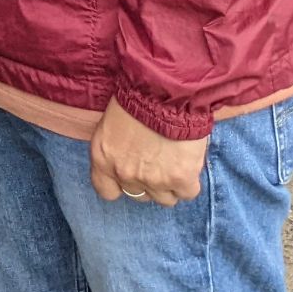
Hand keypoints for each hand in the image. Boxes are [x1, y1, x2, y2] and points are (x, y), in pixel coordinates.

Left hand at [90, 99, 208, 204]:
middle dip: (148, 182)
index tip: (131, 175)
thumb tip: (131, 157)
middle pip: (139, 195)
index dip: (120, 185)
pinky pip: (187, 193)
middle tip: (158, 162)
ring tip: (175, 163)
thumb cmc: (136, 97)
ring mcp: (153, 180)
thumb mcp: (112, 123)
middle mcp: (125, 174)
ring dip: (170, 185)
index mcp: (103, 158)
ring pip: (165, 199)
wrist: (164, 92)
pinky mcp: (180, 179)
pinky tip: (189, 164)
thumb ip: (117, 148)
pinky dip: (189, 182)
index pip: (106, 191)